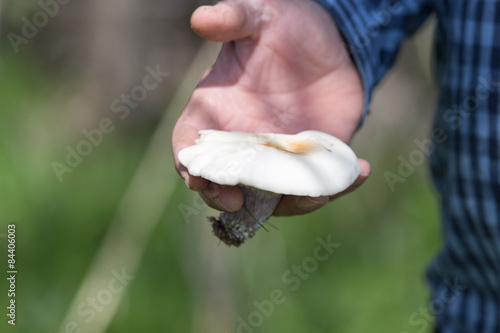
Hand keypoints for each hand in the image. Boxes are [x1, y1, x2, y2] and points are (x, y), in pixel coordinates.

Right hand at [172, 0, 369, 215]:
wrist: (331, 41)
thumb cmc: (285, 26)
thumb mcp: (259, 16)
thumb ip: (233, 18)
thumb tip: (201, 18)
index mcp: (216, 111)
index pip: (191, 144)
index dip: (189, 165)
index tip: (196, 179)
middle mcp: (242, 142)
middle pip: (226, 183)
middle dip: (228, 199)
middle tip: (241, 203)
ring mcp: (277, 157)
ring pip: (273, 196)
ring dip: (292, 203)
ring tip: (319, 196)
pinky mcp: (310, 160)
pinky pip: (318, 185)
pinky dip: (338, 188)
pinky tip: (361, 173)